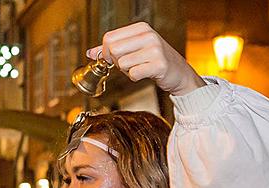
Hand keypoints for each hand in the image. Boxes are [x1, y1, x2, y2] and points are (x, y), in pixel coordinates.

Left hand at [87, 22, 204, 96]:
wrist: (178, 72)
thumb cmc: (155, 59)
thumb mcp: (134, 48)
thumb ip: (111, 49)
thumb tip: (90, 53)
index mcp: (141, 28)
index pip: (109, 37)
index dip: (105, 51)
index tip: (112, 58)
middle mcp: (148, 36)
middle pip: (113, 50)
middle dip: (116, 62)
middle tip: (127, 64)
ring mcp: (155, 50)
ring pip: (122, 64)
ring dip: (126, 71)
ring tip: (139, 67)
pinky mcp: (159, 65)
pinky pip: (133, 74)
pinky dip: (135, 77)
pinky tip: (145, 73)